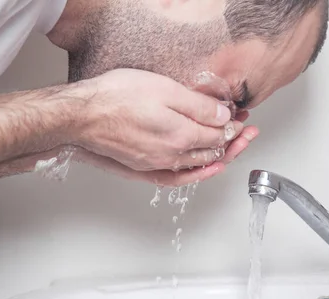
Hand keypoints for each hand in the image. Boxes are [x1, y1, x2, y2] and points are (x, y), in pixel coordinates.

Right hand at [70, 69, 244, 171]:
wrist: (80, 116)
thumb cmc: (116, 98)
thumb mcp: (164, 89)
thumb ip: (198, 106)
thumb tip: (224, 117)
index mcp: (181, 135)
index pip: (219, 134)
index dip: (233, 126)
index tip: (241, 118)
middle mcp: (173, 155)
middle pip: (214, 152)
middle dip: (235, 141)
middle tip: (248, 132)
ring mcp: (158, 164)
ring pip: (199, 165)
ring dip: (221, 156)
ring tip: (234, 147)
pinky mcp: (144, 168)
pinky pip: (178, 178)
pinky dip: (196, 175)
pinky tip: (205, 171)